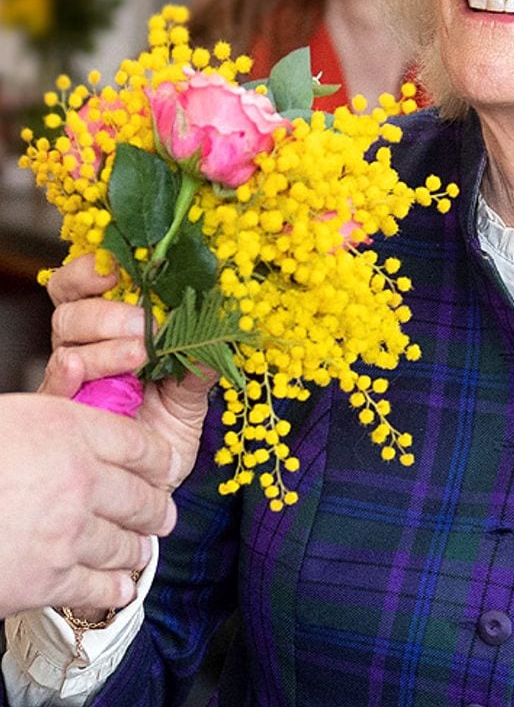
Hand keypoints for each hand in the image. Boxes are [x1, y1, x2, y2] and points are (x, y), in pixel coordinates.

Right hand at [0, 393, 177, 617]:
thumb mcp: (15, 417)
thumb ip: (60, 422)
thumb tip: (90, 418)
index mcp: (70, 431)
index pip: (140, 444)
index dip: (160, 459)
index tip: (167, 468)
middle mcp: (80, 479)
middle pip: (142, 495)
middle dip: (158, 507)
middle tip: (164, 513)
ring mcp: (68, 532)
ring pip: (126, 542)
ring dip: (139, 547)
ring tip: (143, 548)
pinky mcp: (47, 579)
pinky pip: (98, 585)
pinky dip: (115, 587)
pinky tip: (122, 587)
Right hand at [41, 253, 214, 500]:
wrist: (154, 482)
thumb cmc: (169, 428)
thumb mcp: (194, 391)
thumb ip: (202, 362)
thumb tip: (224, 329)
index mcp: (114, 330)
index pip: (85, 286)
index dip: (93, 269)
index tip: (119, 266)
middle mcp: (86, 348)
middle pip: (73, 310)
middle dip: (110, 312)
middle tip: (146, 326)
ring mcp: (73, 381)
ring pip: (67, 344)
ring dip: (104, 345)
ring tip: (139, 356)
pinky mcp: (65, 415)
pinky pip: (55, 389)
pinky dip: (68, 376)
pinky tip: (83, 372)